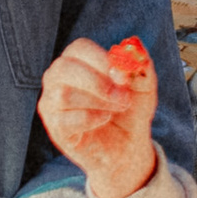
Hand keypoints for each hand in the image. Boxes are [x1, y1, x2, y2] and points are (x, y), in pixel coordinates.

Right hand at [38, 36, 161, 197]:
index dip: (101, 59)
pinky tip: (103, 120)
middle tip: (123, 97)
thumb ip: (142, 68)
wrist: (127, 149)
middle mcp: (58, 77)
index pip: (79, 48)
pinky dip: (90, 119)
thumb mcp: (144, 88)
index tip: (123, 74)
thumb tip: (135, 51)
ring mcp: (52, 102)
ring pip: (64, 94)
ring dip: (98, 102)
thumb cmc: (130, 112)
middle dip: (97, 82)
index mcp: (78, 60)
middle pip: (64, 67)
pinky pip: (65, 119)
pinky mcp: (54, 127)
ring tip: (116, 109)